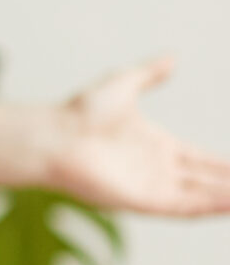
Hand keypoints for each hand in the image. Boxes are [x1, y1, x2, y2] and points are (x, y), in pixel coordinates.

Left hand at [44, 57, 229, 216]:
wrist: (51, 134)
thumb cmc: (78, 113)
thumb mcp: (122, 84)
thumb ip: (150, 74)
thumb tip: (173, 58)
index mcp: (159, 148)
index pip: (207, 163)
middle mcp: (160, 171)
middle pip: (213, 182)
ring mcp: (153, 187)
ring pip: (205, 197)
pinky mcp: (143, 200)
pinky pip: (186, 206)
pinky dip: (212, 205)